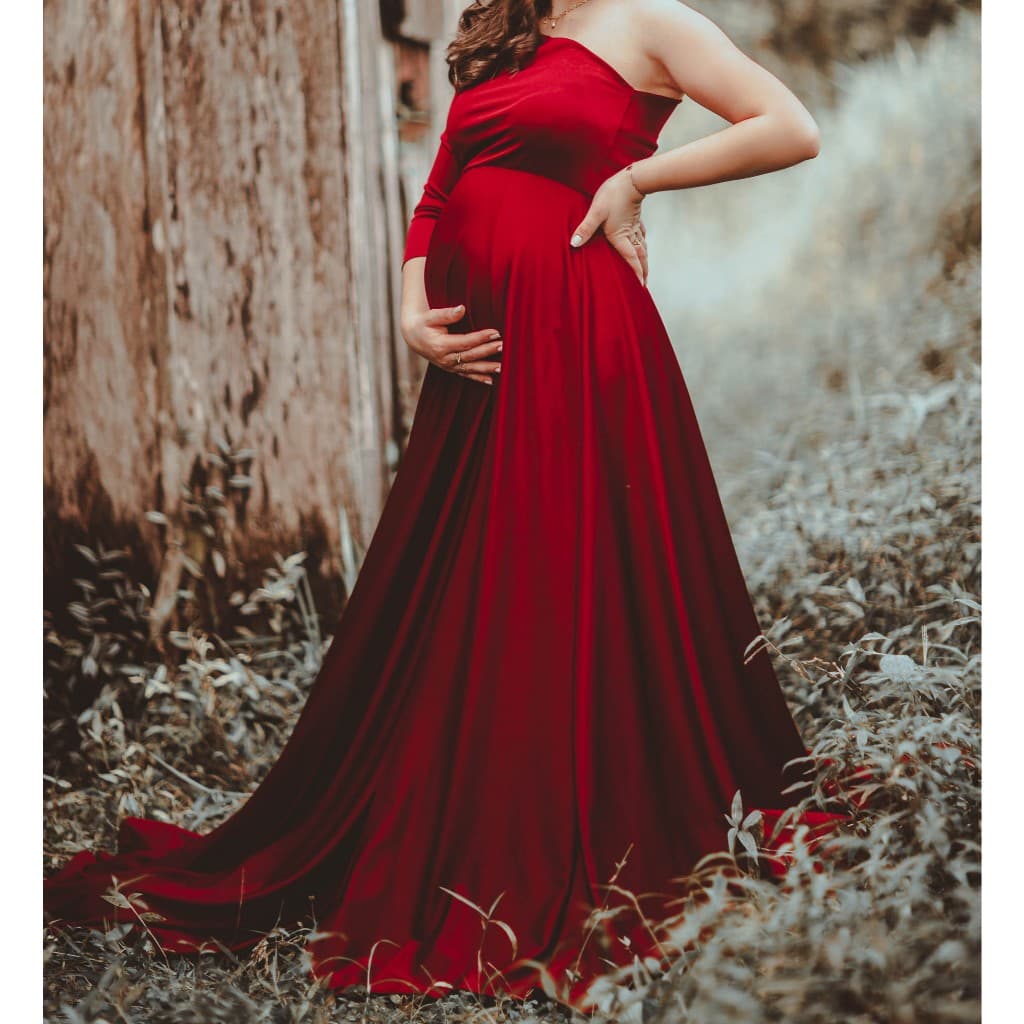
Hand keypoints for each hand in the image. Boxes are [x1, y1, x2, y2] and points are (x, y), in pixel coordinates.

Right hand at [400, 303, 502, 386]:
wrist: (413, 337)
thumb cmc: (424, 324)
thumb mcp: (431, 316)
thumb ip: (447, 314)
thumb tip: (462, 308)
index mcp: (440, 345)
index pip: (465, 342)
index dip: (481, 338)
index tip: (495, 333)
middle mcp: (445, 359)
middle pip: (470, 355)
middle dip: (488, 351)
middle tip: (503, 346)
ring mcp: (448, 366)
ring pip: (470, 368)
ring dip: (486, 368)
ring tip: (502, 366)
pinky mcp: (450, 369)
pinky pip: (466, 375)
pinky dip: (478, 378)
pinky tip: (491, 380)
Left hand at [568, 166, 648, 286]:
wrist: (632, 178)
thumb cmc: (613, 194)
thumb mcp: (596, 212)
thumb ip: (585, 229)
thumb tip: (573, 244)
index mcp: (620, 236)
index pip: (631, 259)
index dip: (636, 273)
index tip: (640, 286)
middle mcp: (630, 234)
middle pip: (640, 257)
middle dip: (642, 271)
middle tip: (644, 284)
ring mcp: (635, 226)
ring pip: (642, 248)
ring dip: (644, 260)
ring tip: (644, 270)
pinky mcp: (636, 218)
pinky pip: (641, 236)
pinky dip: (642, 243)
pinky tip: (642, 243)